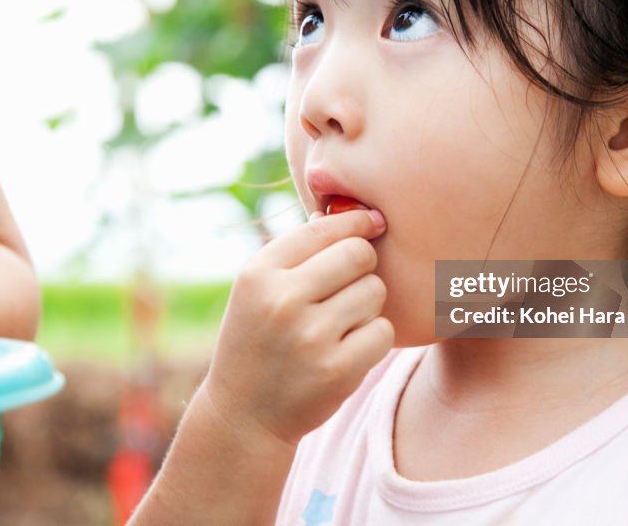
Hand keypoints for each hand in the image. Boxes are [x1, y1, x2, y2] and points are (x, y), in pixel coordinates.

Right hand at [203, 208, 393, 446]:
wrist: (244, 414)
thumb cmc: (259, 338)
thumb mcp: (258, 288)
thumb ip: (300, 249)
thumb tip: (357, 214)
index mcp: (259, 272)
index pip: (325, 227)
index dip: (357, 221)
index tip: (371, 222)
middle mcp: (282, 300)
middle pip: (359, 254)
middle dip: (362, 265)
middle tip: (346, 285)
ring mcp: (310, 336)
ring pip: (375, 291)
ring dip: (366, 304)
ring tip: (338, 322)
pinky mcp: (337, 370)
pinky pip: (383, 331)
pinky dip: (373, 337)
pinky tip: (347, 348)